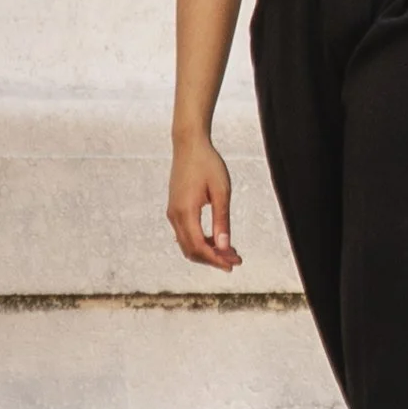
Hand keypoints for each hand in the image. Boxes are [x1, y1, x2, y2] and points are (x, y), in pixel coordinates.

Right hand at [167, 136, 240, 269]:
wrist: (189, 144)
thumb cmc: (207, 164)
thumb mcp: (221, 191)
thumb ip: (222, 220)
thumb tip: (224, 247)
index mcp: (185, 211)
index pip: (199, 246)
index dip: (216, 259)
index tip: (233, 264)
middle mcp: (175, 215)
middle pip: (191, 250)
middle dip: (213, 259)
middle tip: (235, 261)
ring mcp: (172, 212)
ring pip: (187, 244)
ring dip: (206, 251)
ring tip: (228, 252)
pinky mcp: (174, 208)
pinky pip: (185, 233)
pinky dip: (199, 241)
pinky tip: (216, 239)